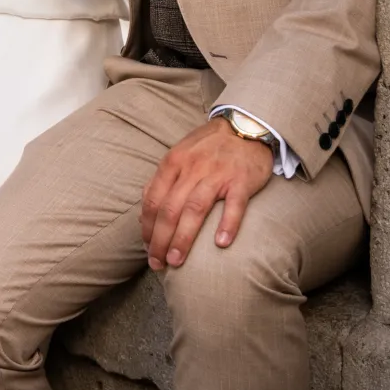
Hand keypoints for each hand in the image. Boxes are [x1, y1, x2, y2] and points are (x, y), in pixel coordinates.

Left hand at [140, 117, 274, 269]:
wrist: (245, 126)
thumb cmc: (209, 146)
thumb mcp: (179, 155)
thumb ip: (163, 180)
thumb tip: (145, 211)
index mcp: (173, 163)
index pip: (152, 200)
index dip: (147, 227)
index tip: (147, 248)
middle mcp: (191, 169)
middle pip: (170, 209)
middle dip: (160, 240)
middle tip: (158, 263)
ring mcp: (217, 174)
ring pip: (194, 209)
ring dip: (183, 238)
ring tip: (176, 260)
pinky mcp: (241, 180)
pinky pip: (234, 205)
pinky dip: (227, 224)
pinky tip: (221, 244)